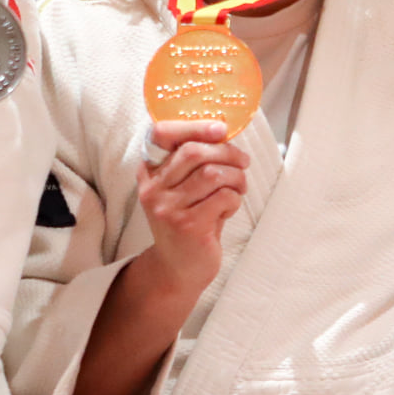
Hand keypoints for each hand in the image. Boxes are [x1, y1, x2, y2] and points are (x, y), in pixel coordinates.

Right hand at [134, 120, 246, 297]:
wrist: (178, 269)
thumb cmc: (188, 221)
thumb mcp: (182, 189)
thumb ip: (194, 162)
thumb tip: (224, 132)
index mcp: (150, 172)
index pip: (161, 134)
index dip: (194, 126)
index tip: (221, 129)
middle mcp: (153, 188)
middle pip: (194, 151)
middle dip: (227, 152)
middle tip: (243, 162)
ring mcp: (168, 208)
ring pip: (212, 173)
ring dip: (236, 177)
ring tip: (238, 188)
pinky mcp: (188, 226)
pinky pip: (223, 197)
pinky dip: (234, 199)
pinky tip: (227, 210)